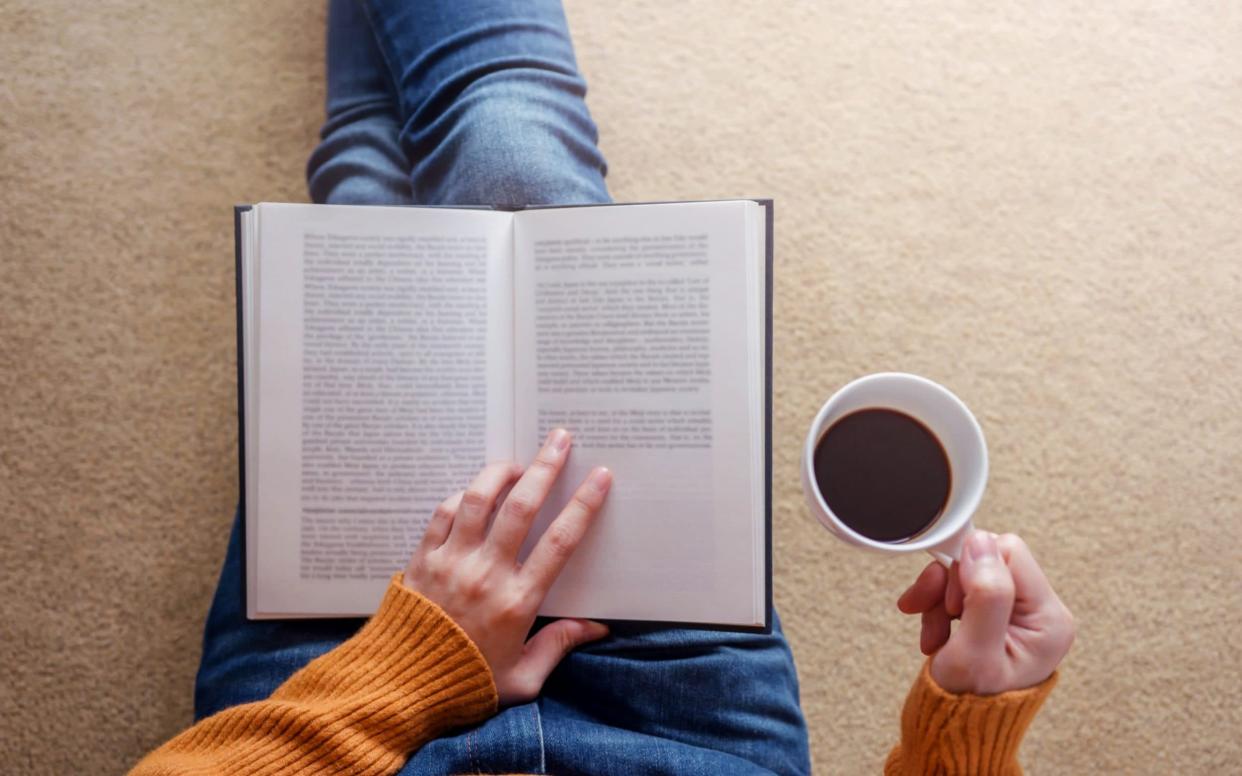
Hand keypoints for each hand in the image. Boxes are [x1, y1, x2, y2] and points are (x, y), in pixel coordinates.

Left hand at [403, 429, 612, 704]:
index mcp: (518, 601)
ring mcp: (451, 562)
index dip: (583, 506)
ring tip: (517, 461)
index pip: (559, 542)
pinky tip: (474, 493)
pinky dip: (461, 497)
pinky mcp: (423, 559)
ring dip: (500, 472)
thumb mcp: (522, 679)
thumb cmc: (465, 685)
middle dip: (546, 467)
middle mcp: (486, 574)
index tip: (599, 478)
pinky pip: (444, 514)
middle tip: (560, 439)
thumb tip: (595, 628)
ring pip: (478, 500)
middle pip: (521, 507)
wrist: (399, 688)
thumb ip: (558, 647)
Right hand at [897, 530, 1074, 694]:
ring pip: (969, 572)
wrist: (955, 733)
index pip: (1009, 554)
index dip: (970, 566)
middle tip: (934, 614)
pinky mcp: (997, 615)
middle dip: (950, 584)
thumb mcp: (974, 652)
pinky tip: (934, 633)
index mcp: (1049, 620)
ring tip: (932, 632)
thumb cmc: (967, 705)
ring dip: (939, 597)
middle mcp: (1041, 613)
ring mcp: (1020, 615)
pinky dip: (939, 605)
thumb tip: (981, 544)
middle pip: (987, 560)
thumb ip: (985, 596)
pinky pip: (962, 588)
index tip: (948, 599)